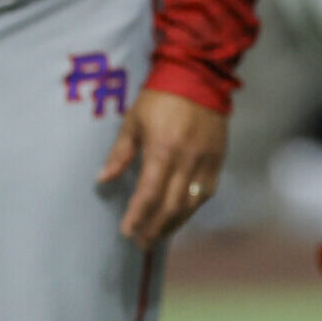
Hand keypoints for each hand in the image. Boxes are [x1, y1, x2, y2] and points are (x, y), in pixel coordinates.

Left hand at [99, 88, 227, 249]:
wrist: (200, 77)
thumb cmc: (160, 98)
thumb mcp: (133, 121)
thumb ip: (120, 153)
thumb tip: (102, 179)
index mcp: (163, 151)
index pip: (149, 194)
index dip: (137, 216)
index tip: (126, 232)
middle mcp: (186, 160)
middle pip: (171, 206)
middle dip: (155, 228)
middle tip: (141, 243)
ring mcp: (206, 161)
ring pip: (191, 203)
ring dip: (174, 223)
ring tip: (158, 235)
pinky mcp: (218, 159)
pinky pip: (207, 191)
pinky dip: (193, 207)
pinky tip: (181, 215)